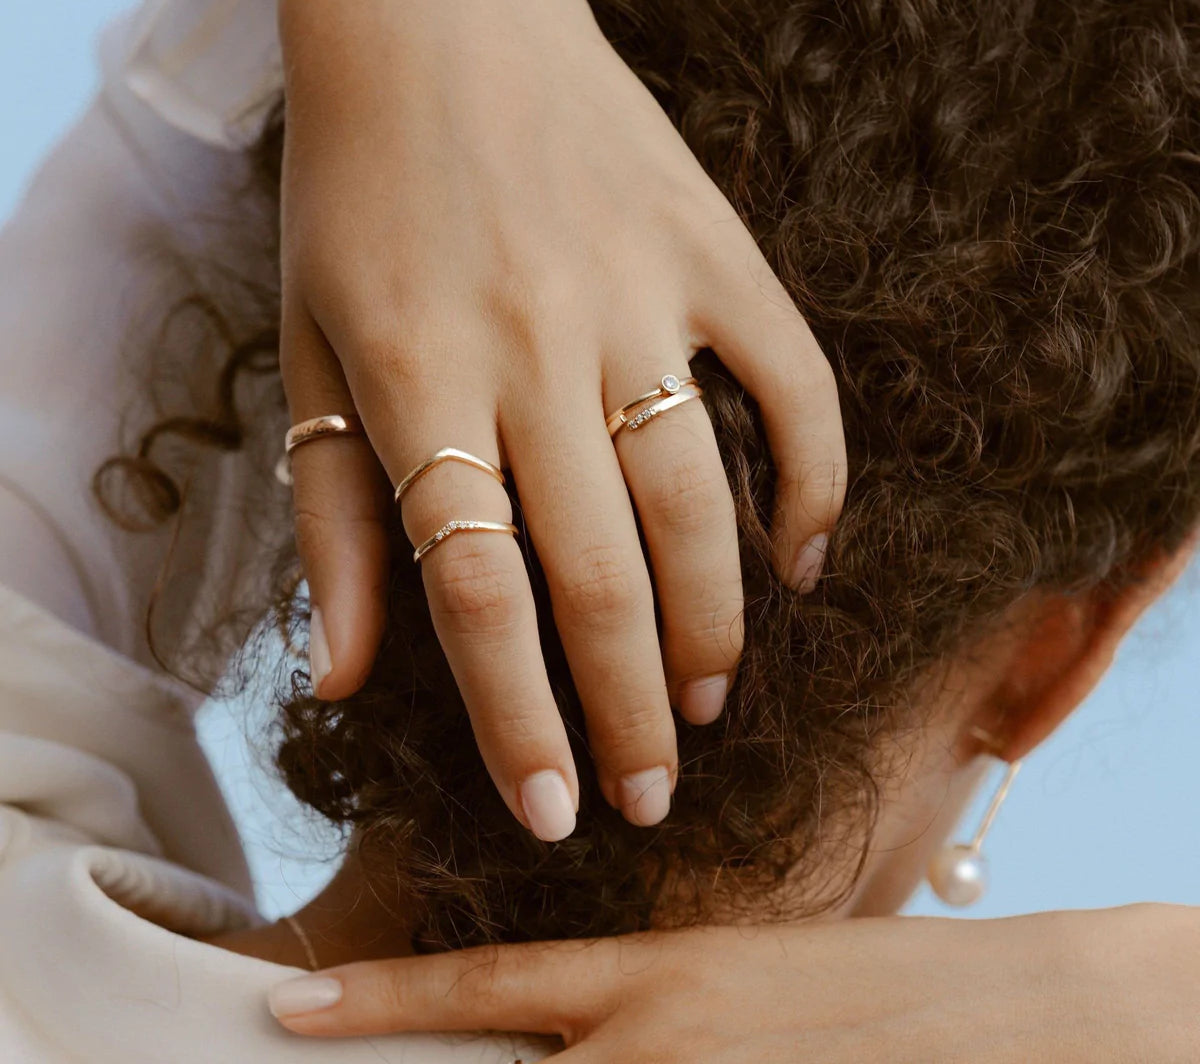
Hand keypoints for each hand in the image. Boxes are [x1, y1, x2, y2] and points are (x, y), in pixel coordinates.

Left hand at [266, 0, 845, 835]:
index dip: (518, 721)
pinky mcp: (712, 248)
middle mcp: (535, 348)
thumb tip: (345, 678)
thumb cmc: (353, 192)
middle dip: (630, 712)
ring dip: (714, 625)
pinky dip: (815, 483)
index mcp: (418, 380)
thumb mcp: (307, 350)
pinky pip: (795, 384)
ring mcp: (639, 295)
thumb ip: (330, 522)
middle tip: (652, 798)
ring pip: (701, 503)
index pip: (477, 593)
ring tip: (706, 700)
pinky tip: (805, 561)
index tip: (550, 815)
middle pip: (600, 576)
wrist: (431, 12)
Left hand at [268, 906, 1199, 1061]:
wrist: (1002, 1019)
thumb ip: (644, 1010)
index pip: (487, 987)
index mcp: (654, 977)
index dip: (380, 1001)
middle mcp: (649, 1047)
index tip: (290, 1005)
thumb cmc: (874, 985)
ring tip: (577, 1058)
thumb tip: (563, 1044)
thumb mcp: (742, 973)